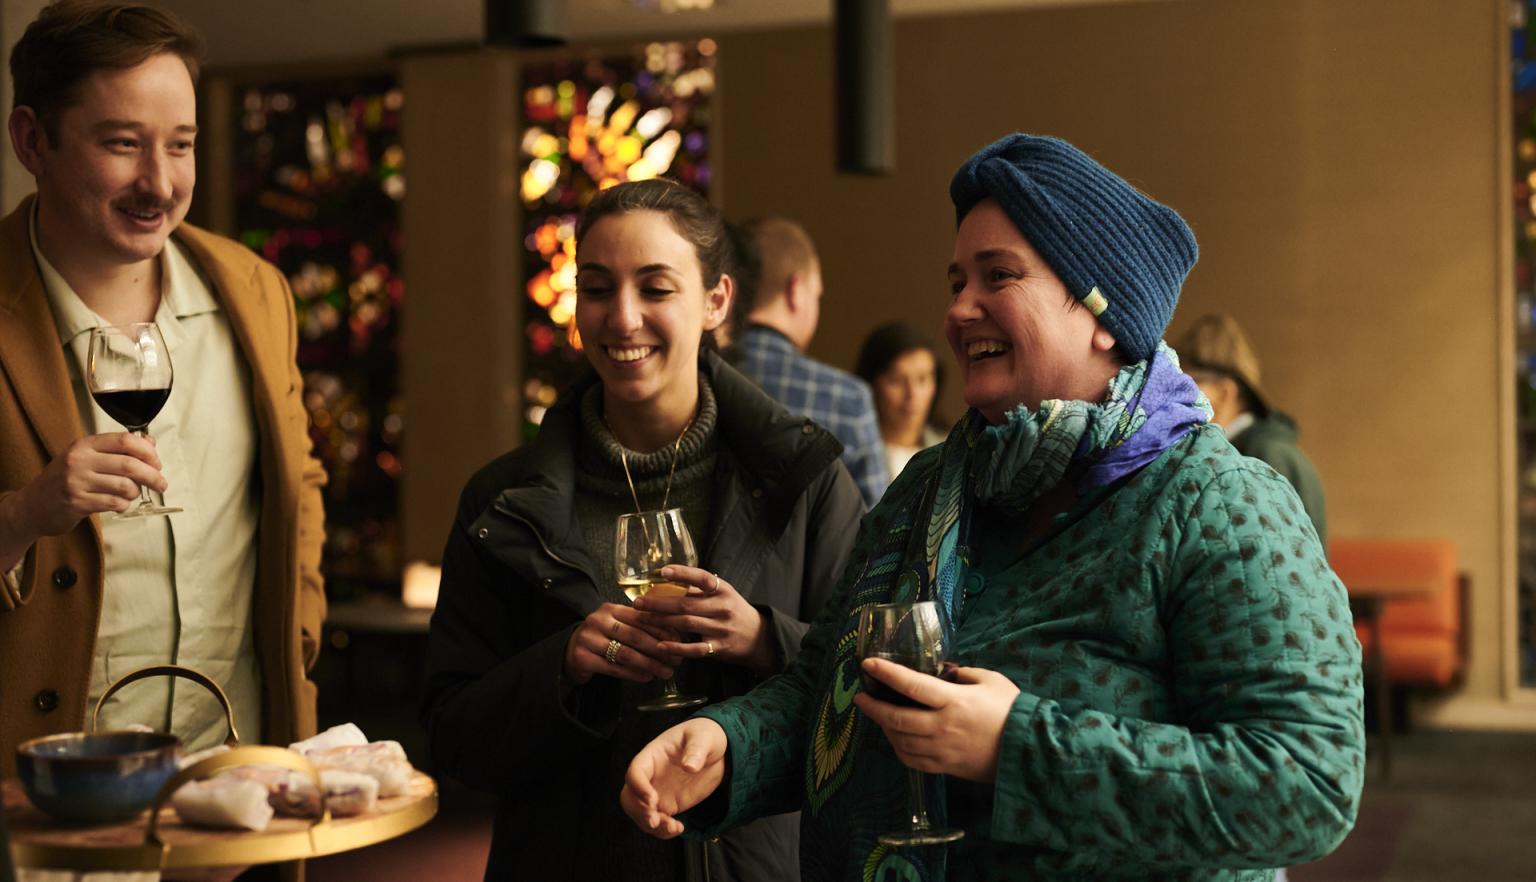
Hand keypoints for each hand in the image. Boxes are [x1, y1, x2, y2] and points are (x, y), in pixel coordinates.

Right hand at [9, 433, 164, 535]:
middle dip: (153, 476)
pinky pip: (115, 503)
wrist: (33, 505)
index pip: (125, 440)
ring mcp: (77, 482)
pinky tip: (119, 504)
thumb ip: (117, 450)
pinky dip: (124, 505)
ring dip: (136, 493)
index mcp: (85, 444)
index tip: (157, 463)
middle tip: (161, 484)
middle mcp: (80, 460)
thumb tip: (151, 442)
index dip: (148, 452)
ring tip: (132, 494)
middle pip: (130, 465)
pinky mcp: (77, 502)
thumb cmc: (66, 479)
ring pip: (125, 486)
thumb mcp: (87, 457)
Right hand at [563, 601, 681, 685]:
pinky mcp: (583, 658)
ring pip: (625, 653)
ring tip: (665, 672)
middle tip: (676, 660)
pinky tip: (647, 677)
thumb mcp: (618, 626)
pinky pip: (614, 668)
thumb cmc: (602, 638)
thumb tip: (674, 636)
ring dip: (649, 664)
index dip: (663, 630)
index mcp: (610, 609)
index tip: (679, 641)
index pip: (641, 617)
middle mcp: (598, 621)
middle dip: (659, 649)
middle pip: (635, 635)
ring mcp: (589, 639)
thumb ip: (640, 626)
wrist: (570, 652)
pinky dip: (633, 674)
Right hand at [621, 717, 728, 838]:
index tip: (652, 799)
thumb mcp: (704, 737)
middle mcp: (651, 776)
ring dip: (651, 825)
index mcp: (653, 755)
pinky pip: (657, 821)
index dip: (638, 788)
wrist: (717, 751)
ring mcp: (658, 792)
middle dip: (639, 811)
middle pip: (629, 796)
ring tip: (672, 827)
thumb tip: (689, 766)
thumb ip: (696, 750)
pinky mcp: (668, 804)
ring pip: (640, 813)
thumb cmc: (705, 736)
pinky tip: (677, 829)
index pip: (635, 772)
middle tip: (655, 819)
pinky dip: (663, 830)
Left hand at [635, 565, 777, 675]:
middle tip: (638, 602)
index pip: (702, 578)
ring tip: (642, 618)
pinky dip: (677, 647)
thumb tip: (665, 582)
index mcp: (723, 590)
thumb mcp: (723, 595)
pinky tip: (660, 645)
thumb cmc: (733, 611)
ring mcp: (721, 629)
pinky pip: (695, 649)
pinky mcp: (719, 648)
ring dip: (662, 621)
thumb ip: (698, 590)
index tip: (662, 571)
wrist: (758, 637)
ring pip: (687, 624)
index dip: (683, 573)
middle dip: (659, 603)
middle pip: (686, 604)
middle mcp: (723, 608)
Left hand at [852, 659, 1019, 782]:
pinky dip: (898, 748)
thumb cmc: (1012, 712)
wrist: (1029, 752)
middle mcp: (942, 727)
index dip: (887, 673)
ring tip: (877, 714)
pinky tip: (895, 737)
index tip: (868, 663)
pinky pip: (911, 760)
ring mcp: (941, 750)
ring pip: (900, 740)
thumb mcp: (991, 681)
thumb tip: (943, 671)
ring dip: (884, 727)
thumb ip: (964, 673)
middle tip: (861, 696)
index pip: (912, 685)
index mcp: (953, 701)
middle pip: (896, 718)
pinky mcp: (944, 767)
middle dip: (873, 706)